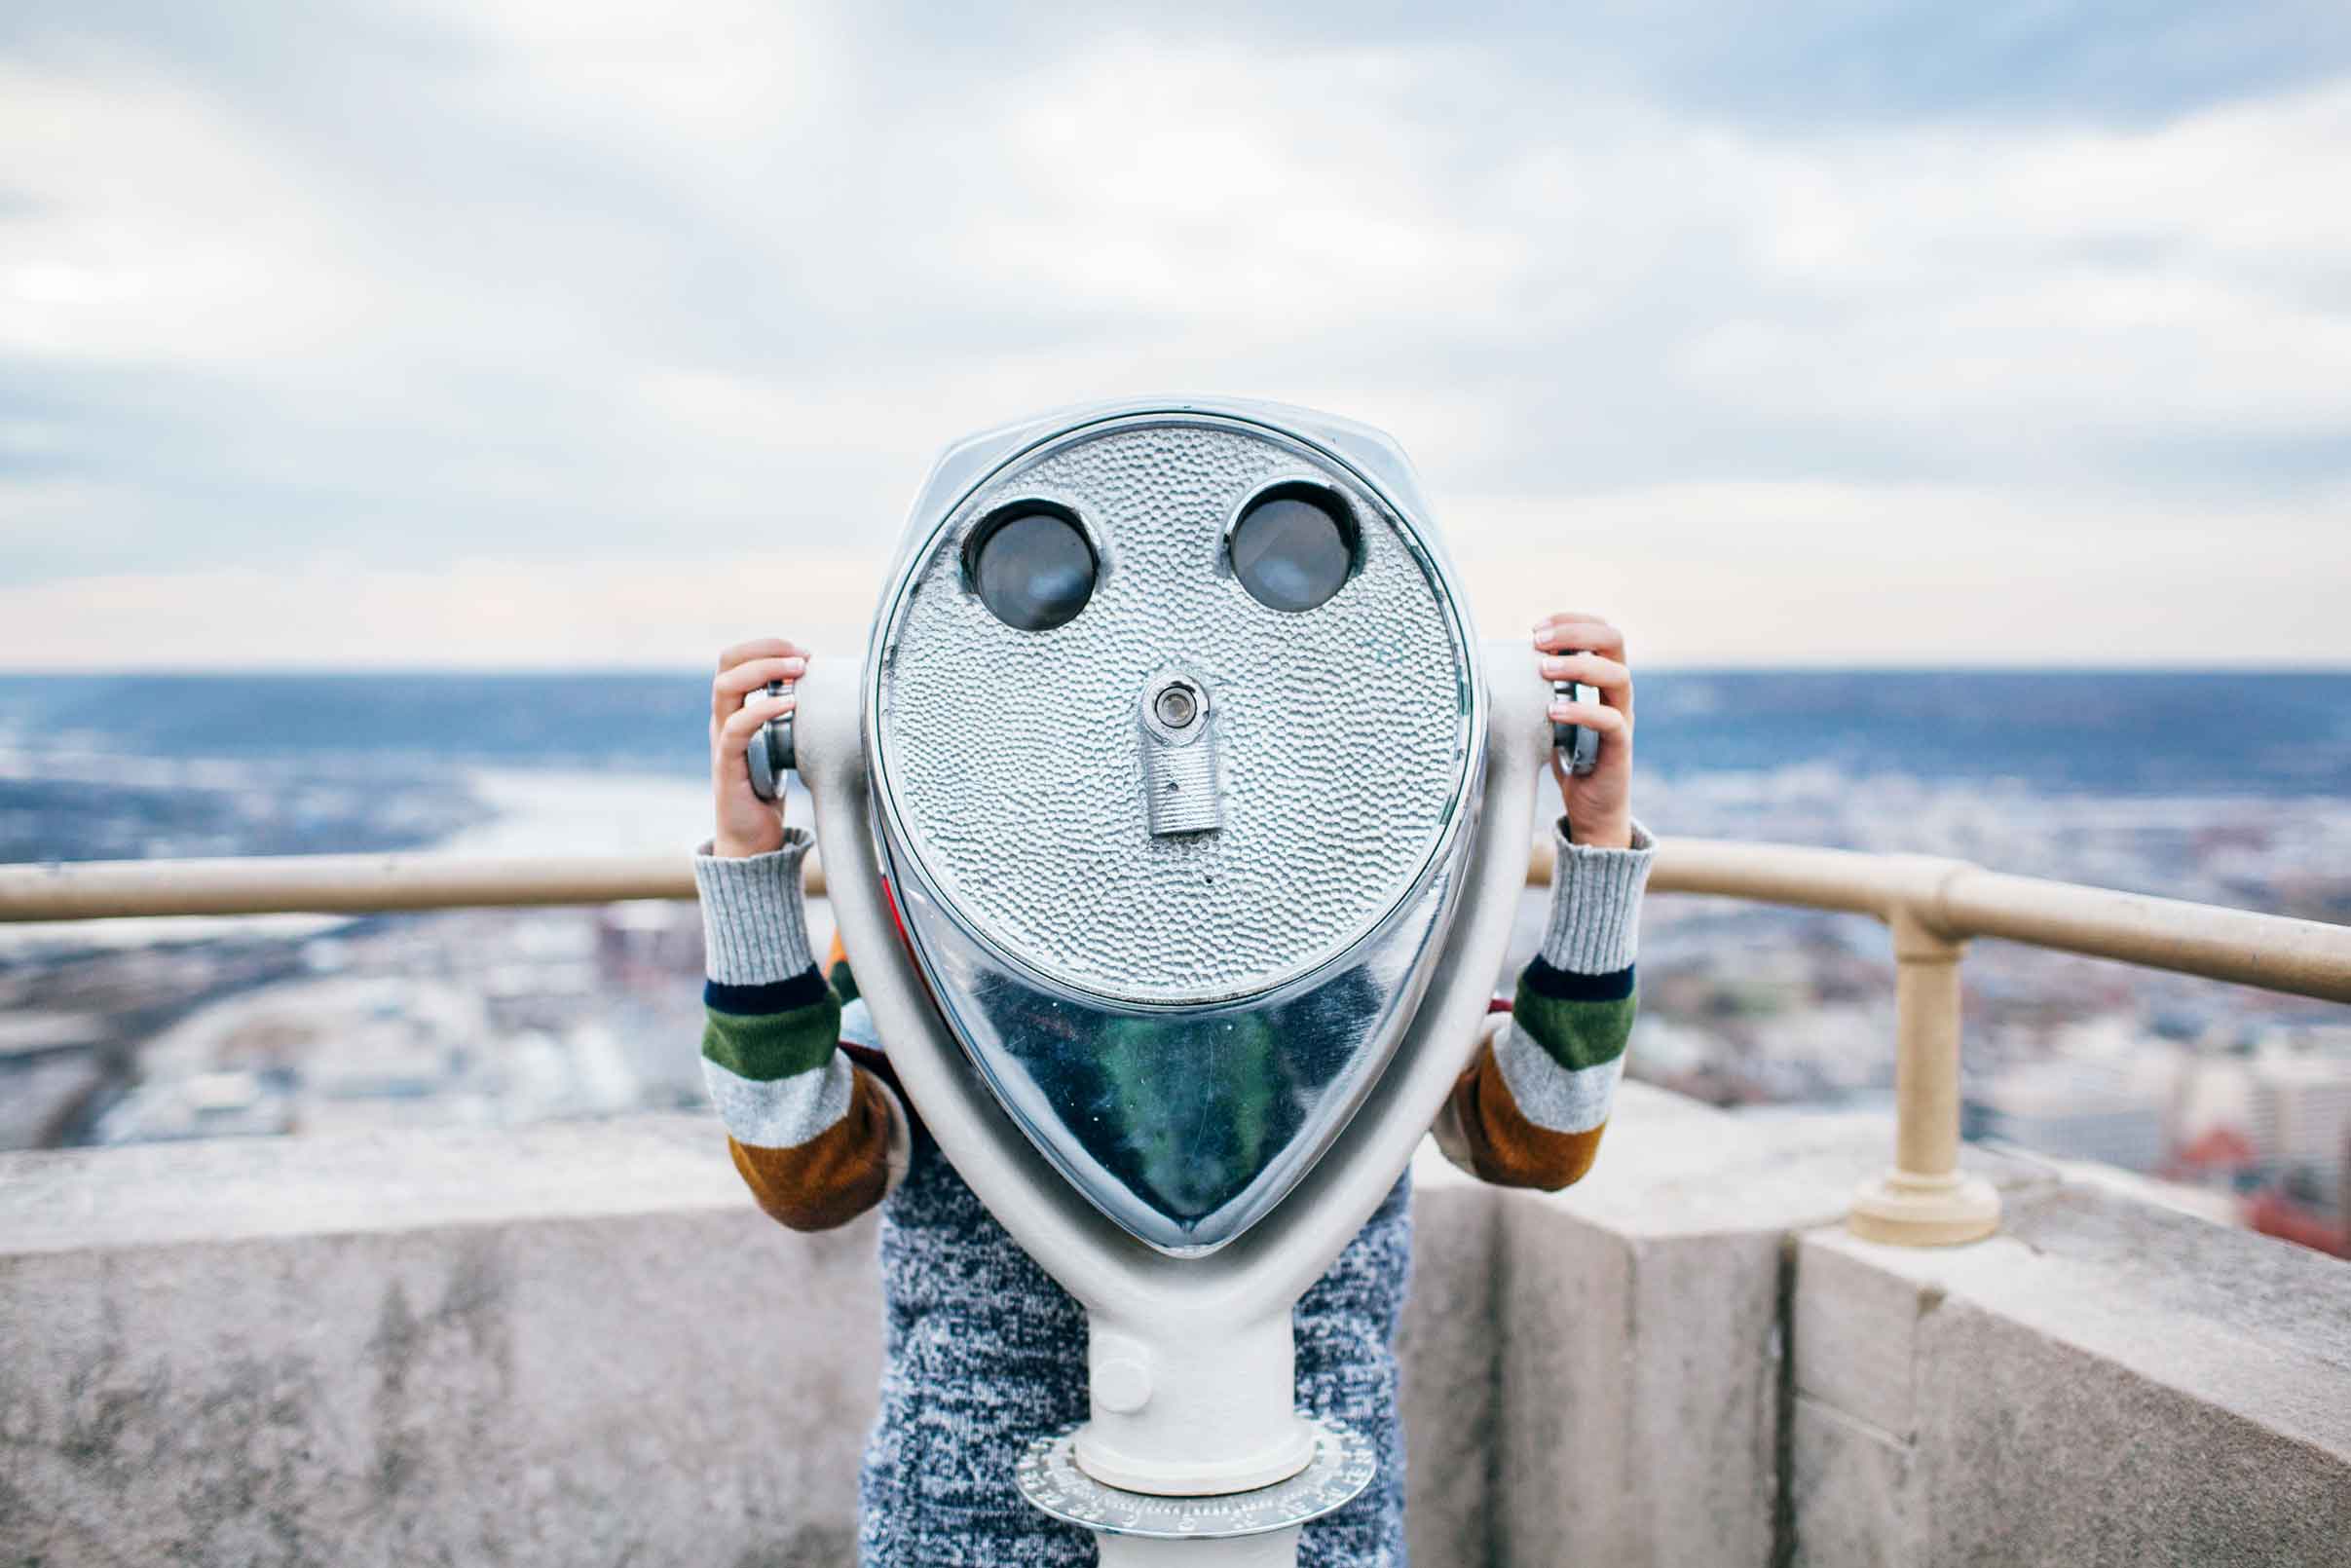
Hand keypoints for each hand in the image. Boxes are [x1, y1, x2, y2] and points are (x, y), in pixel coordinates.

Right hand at [711, 637, 804, 857]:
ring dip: (764, 669)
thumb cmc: (770, 790)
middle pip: (726, 662)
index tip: (803, 651)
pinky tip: (790, 703)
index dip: (767, 646)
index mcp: (735, 709)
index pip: (736, 660)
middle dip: (766, 648)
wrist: (752, 839)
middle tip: (802, 655)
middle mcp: (723, 718)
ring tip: (798, 668)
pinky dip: (763, 709)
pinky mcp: (726, 763)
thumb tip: (833, 693)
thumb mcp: (785, 745)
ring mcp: (721, 739)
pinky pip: (736, 727)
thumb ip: (795, 718)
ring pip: (726, 686)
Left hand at [1534, 613, 1633, 848]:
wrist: (1592, 808)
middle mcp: (1617, 692)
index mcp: (1602, 678)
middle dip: (1575, 633)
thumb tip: (1496, 666)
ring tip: (1544, 670)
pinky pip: (1611, 721)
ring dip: (1578, 666)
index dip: (1571, 621)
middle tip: (1539, 641)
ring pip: (1618, 675)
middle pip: (1614, 641)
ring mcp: (1623, 718)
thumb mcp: (1549, 714)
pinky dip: (1581, 711)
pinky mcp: (1620, 747)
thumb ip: (1537, 689)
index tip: (1536, 628)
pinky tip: (1553, 711)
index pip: (1600, 631)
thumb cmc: (1569, 757)